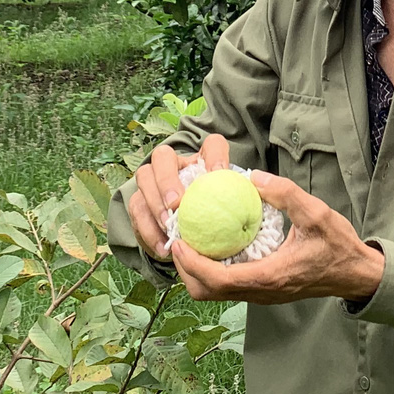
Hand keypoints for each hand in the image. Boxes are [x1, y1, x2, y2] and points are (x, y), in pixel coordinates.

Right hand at [125, 132, 230, 259]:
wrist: (189, 239)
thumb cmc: (213, 222)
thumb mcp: (227, 211)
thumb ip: (237, 205)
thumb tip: (258, 201)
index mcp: (202, 161)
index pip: (212, 145)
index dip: (214, 155)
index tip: (218, 173)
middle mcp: (175, 165)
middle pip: (163, 156)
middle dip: (167, 179)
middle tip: (176, 204)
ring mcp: (153, 181)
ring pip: (144, 178)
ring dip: (154, 203)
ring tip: (167, 226)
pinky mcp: (139, 203)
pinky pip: (136, 210)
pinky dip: (148, 230)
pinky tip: (163, 248)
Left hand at [171, 169, 385, 305]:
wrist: (355, 275)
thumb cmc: (338, 246)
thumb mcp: (317, 214)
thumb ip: (286, 194)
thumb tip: (253, 177)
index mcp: (269, 276)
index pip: (218, 280)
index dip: (192, 263)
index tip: (178, 241)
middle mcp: (261, 291)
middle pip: (207, 292)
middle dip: (185, 270)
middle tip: (177, 239)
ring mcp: (261, 295)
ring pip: (215, 293)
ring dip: (196, 272)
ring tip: (190, 241)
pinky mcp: (263, 291)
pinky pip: (228, 287)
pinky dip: (212, 271)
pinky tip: (213, 246)